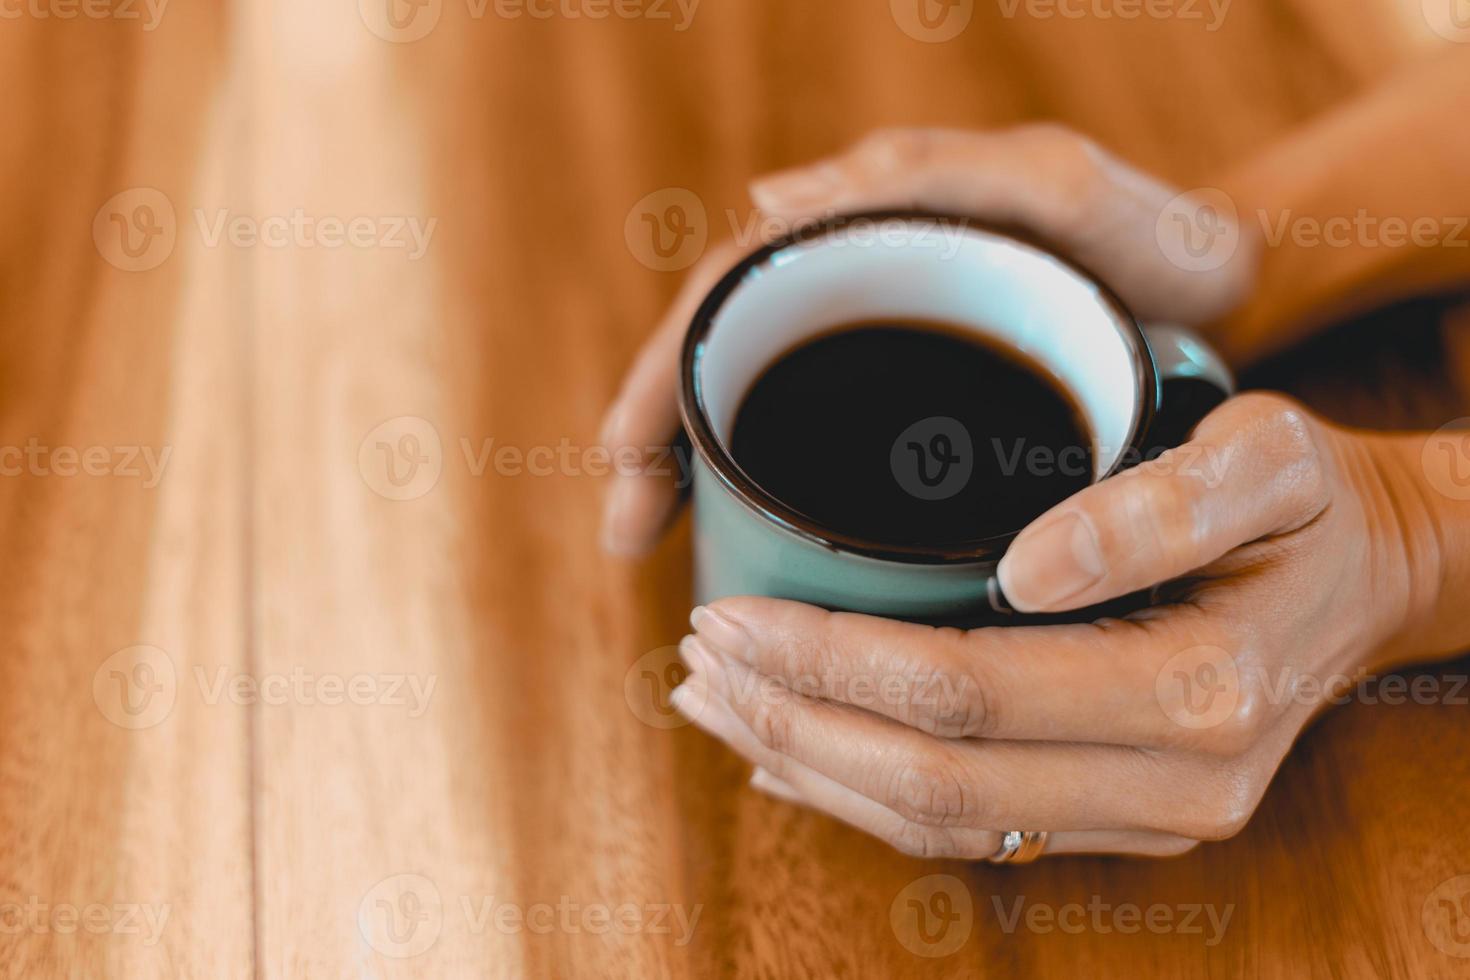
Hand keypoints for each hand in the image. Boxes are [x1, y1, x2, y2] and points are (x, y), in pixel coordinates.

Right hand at [599, 124, 1258, 554]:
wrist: (1220, 306)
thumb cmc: (1149, 239)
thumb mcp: (1059, 189)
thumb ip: (939, 174)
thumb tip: (769, 195)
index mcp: (866, 239)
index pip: (728, 299)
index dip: (664, 373)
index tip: (624, 461)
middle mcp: (854, 298)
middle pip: (724, 363)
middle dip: (655, 442)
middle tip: (629, 534)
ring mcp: (880, 358)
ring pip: (759, 414)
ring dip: (695, 477)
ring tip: (662, 551)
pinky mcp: (911, 414)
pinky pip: (817, 451)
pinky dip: (768, 500)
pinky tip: (750, 558)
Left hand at [673, 393, 1442, 857]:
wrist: (1374, 578)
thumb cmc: (1313, 502)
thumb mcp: (1267, 457)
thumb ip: (1159, 506)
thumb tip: (1024, 570)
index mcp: (1199, 694)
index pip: (963, 694)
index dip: (828, 662)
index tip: (729, 613)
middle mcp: (1172, 786)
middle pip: (930, 781)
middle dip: (791, 723)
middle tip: (692, 660)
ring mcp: (1144, 817)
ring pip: (936, 825)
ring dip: (808, 769)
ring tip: (712, 706)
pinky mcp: (1116, 815)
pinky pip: (967, 833)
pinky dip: (862, 799)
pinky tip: (791, 762)